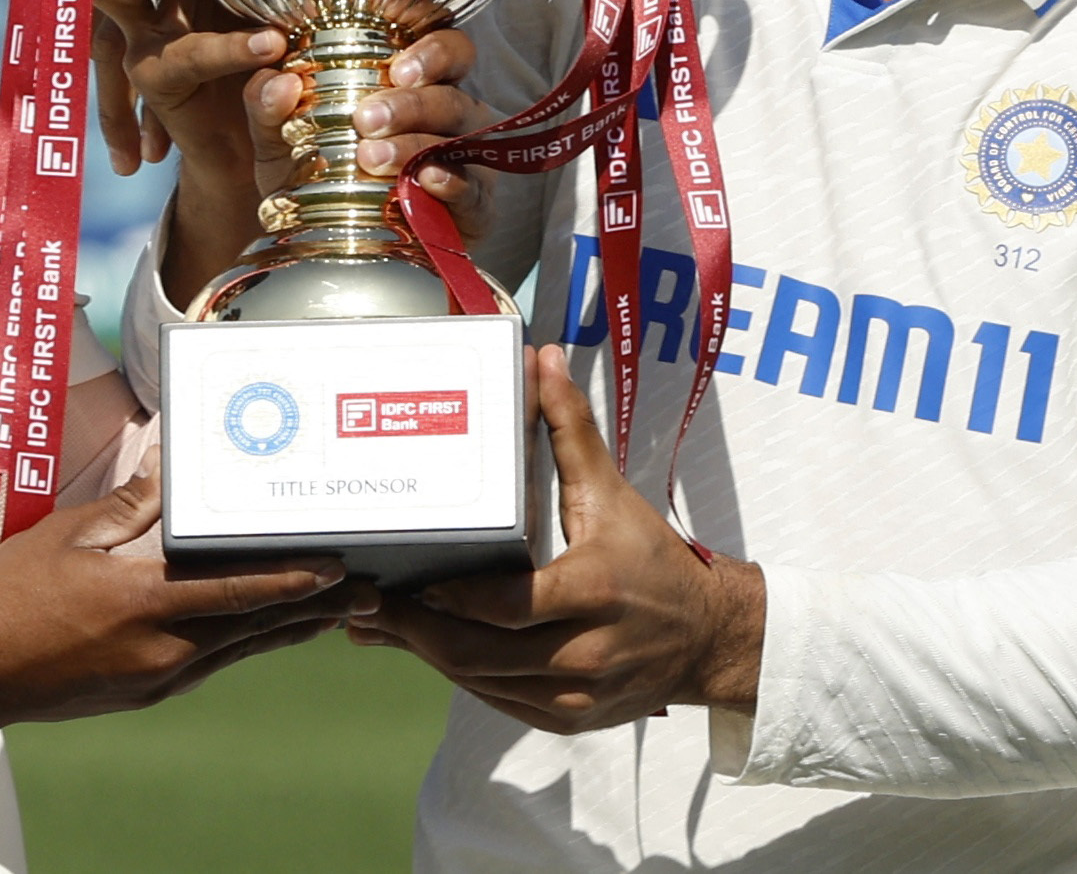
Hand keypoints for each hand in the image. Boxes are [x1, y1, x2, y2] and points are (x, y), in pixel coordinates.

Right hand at [0, 467, 374, 744]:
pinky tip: (262, 632)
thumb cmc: (11, 597)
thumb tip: (168, 474)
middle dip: (313, 609)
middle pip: (254, 626)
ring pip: (238, 649)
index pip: (238, 590)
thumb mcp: (68, 536)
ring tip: (334, 614)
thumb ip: (128, 507)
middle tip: (364, 594)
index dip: (294, 580)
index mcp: (145, 603)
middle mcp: (162, 648)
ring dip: (287, 630)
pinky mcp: (145, 693)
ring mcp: (156, 677)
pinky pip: (210, 663)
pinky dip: (245, 644)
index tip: (337, 569)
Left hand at [346, 345, 763, 732]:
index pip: (509, 603)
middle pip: (482, 652)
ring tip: (377, 628)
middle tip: (366, 608)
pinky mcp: (571, 719)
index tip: (410, 580)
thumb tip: (541, 358)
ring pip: (484, 683)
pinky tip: (426, 653)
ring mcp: (578, 694)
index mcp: (594, 590)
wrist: (710, 639)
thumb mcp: (613, 493)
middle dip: (419, 633)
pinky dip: (462, 678)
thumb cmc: (654, 559)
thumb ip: (571, 429)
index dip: (454, 598)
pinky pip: (501, 703)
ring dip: (429, 657)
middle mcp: (586, 650)